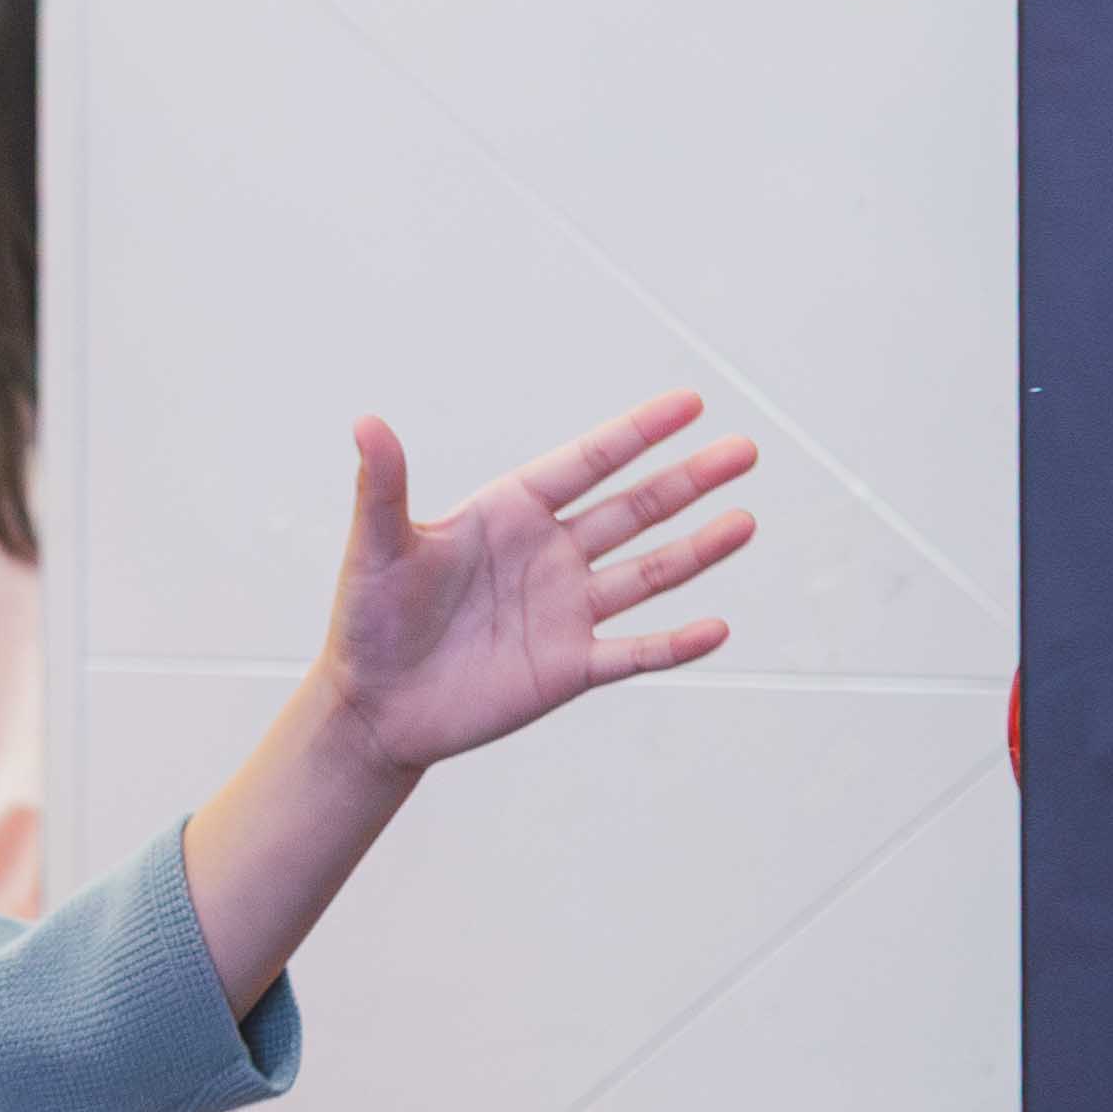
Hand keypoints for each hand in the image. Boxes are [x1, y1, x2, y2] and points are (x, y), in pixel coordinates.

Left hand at [316, 393, 756, 773]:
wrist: (373, 707)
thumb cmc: (368, 620)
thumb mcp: (379, 548)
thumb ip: (384, 487)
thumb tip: (366, 422)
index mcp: (511, 513)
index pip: (587, 462)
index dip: (638, 433)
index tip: (691, 404)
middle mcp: (549, 554)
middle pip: (634, 509)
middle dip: (688, 480)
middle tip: (745, 450)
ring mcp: (566, 611)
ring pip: (648, 573)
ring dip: (698, 549)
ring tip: (746, 522)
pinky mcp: (570, 667)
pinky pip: (635, 652)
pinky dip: (675, 643)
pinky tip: (717, 628)